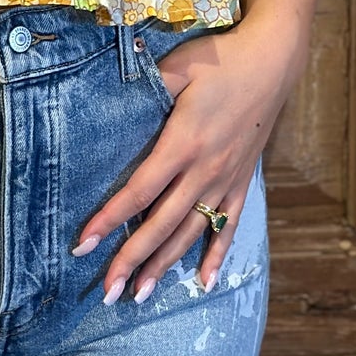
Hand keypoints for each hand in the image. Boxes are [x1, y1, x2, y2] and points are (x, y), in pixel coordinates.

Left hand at [72, 16, 305, 301]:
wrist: (272, 62)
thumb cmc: (220, 60)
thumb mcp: (179, 67)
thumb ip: (146, 86)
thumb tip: (108, 95)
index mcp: (183, 143)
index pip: (139, 191)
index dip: (110, 219)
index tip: (83, 245)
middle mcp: (204, 170)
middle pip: (161, 224)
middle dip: (132, 260)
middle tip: (105, 291)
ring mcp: (226, 180)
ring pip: (191, 232)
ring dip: (165, 265)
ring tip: (140, 294)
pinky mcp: (242, 181)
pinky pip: (229, 225)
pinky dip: (216, 255)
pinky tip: (204, 282)